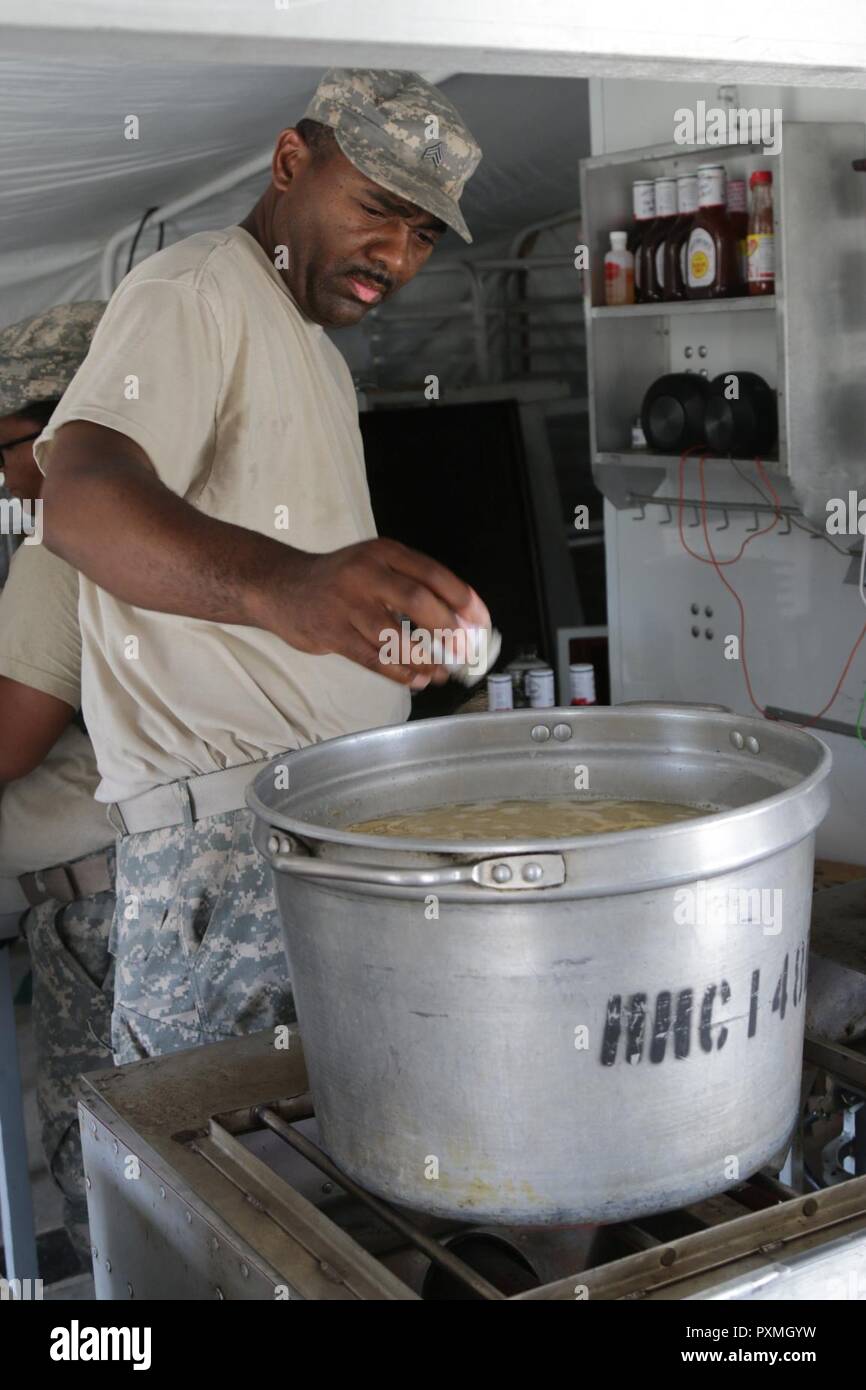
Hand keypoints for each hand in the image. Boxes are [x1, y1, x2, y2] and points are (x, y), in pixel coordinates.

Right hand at [251, 537, 488, 686]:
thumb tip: (460, 621)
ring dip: (423, 658)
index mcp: (383, 552)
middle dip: (447, 630)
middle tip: (463, 652)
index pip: (433, 573)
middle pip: (417, 600)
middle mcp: (365, 572)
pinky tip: (414, 679)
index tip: (481, 622)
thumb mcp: (374, 567)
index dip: (462, 599)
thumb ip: (411, 586)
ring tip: (438, 673)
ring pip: (394, 635)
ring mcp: (346, 603)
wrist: (280, 586)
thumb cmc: (338, 581)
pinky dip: (398, 672)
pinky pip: (372, 657)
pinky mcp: (331, 632)